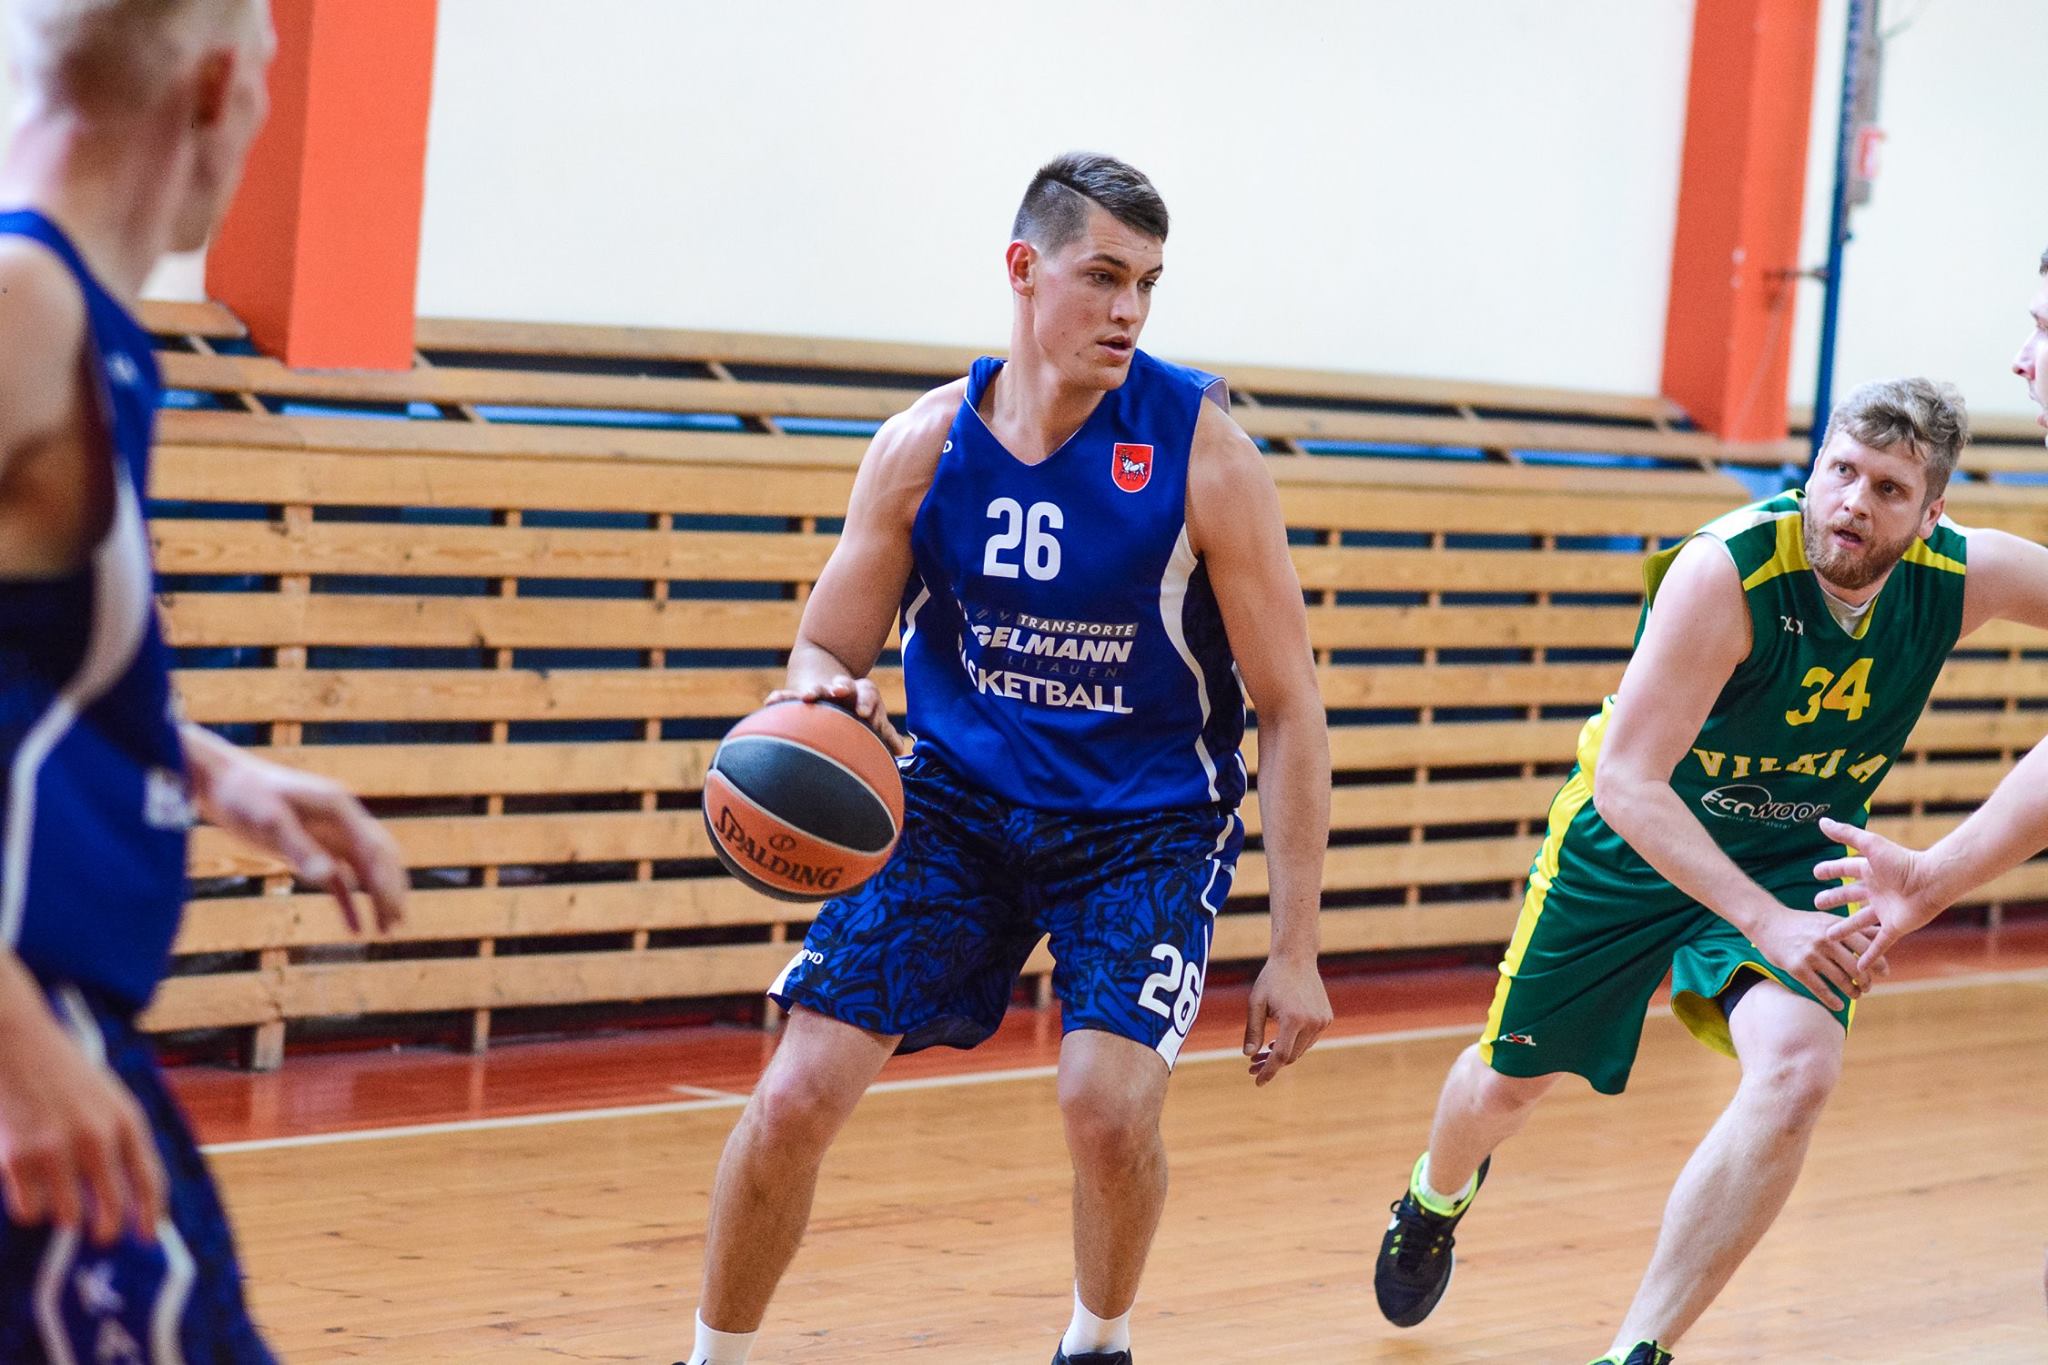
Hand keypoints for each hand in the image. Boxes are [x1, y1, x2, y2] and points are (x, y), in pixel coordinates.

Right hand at [0, 999, 162, 1246]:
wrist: (18, 1044)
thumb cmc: (65, 1073)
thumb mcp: (108, 1099)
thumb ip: (120, 1141)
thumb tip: (128, 1198)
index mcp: (126, 1121)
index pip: (149, 1180)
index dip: (150, 1214)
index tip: (149, 1237)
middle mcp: (96, 1138)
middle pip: (112, 1208)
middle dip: (107, 1229)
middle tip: (102, 1236)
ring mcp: (56, 1149)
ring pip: (67, 1215)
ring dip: (62, 1213)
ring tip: (55, 1192)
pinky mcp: (19, 1158)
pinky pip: (29, 1210)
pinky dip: (28, 1206)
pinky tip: (26, 1183)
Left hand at [193, 748, 404, 933]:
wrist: (221, 781)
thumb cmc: (243, 795)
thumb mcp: (269, 820)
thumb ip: (298, 848)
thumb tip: (328, 877)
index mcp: (339, 808)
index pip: (375, 848)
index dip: (387, 879)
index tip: (394, 909)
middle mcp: (342, 821)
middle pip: (380, 858)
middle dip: (392, 890)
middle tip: (398, 925)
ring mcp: (330, 835)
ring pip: (366, 869)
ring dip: (378, 897)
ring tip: (386, 932)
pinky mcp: (314, 848)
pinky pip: (341, 878)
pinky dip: (350, 901)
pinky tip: (355, 928)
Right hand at [767, 675, 907, 755]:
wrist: (830, 685)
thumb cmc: (855, 712)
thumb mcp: (869, 720)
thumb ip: (882, 733)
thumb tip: (900, 749)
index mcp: (860, 695)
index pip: (867, 693)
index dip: (867, 703)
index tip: (865, 715)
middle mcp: (839, 692)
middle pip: (844, 685)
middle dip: (843, 687)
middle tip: (841, 691)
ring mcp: (820, 694)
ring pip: (818, 689)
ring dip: (815, 690)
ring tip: (808, 696)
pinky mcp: (799, 698)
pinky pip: (789, 697)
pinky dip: (780, 699)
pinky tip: (770, 702)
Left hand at [1242, 951, 1330, 1085]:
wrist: (1296, 958)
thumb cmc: (1272, 979)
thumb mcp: (1256, 1003)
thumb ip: (1252, 1030)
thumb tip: (1248, 1055)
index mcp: (1293, 1019)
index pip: (1280, 1055)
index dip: (1268, 1071)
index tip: (1258, 1082)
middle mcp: (1312, 1022)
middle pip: (1290, 1055)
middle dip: (1271, 1063)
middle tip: (1252, 1065)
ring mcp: (1322, 1021)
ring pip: (1301, 1050)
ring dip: (1283, 1054)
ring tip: (1264, 1052)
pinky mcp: (1327, 1018)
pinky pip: (1308, 1040)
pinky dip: (1294, 1043)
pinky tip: (1279, 1040)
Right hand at [1747, 905, 1871, 1011]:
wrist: (1767, 922)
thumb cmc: (1801, 922)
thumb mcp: (1827, 920)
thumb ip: (1852, 928)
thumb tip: (1881, 933)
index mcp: (1835, 928)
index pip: (1866, 947)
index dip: (1878, 962)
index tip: (1884, 973)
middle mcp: (1825, 940)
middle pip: (1856, 966)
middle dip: (1867, 981)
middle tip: (1868, 987)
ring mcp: (1810, 954)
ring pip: (1841, 979)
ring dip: (1852, 992)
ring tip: (1856, 995)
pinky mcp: (1796, 967)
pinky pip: (1820, 988)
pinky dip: (1832, 1000)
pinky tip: (1839, 1005)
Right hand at [1812, 815, 1944, 975]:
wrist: (1931, 882)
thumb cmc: (1902, 861)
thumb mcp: (1870, 845)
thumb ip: (1846, 835)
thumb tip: (1822, 821)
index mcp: (1870, 871)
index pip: (1845, 870)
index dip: (1830, 870)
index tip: (1816, 873)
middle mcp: (1876, 891)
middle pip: (1849, 896)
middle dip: (1833, 899)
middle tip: (1816, 903)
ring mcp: (1884, 911)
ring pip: (1859, 922)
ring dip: (1845, 929)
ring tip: (1828, 935)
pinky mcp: (1894, 928)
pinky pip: (1878, 943)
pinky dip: (1868, 954)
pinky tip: (1858, 966)